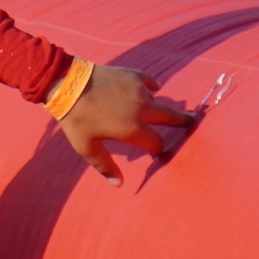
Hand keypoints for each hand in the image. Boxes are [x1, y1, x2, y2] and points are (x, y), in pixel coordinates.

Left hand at [57, 64, 197, 186]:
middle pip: (172, 118)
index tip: (158, 152)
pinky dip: (151, 88)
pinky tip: (151, 90)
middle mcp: (142, 109)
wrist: (66, 83)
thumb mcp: (86, 146)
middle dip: (183, 123)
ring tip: (156, 111)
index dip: (158, 150)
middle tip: (193, 125)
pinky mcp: (133, 75)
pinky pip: (150, 82)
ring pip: (158, 100)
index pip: (157, 144)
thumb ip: (105, 165)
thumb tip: (119, 184)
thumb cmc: (75, 118)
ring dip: (157, 107)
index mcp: (133, 129)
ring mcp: (139, 89)